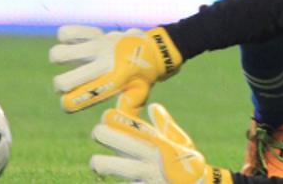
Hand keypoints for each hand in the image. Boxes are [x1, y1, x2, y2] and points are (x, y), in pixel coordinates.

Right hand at [50, 25, 181, 113]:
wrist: (153, 49)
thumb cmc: (142, 78)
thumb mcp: (137, 97)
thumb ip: (125, 112)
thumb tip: (109, 126)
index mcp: (112, 82)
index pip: (77, 99)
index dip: (68, 105)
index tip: (70, 103)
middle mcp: (103, 64)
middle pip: (63, 82)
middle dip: (60, 87)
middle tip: (70, 85)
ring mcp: (97, 46)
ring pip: (59, 54)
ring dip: (60, 60)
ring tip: (71, 62)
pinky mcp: (95, 34)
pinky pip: (67, 32)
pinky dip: (65, 38)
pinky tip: (74, 44)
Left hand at [91, 103, 232, 183]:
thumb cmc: (188, 166)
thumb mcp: (182, 144)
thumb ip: (166, 126)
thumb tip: (153, 106)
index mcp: (162, 145)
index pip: (139, 129)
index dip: (121, 121)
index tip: (106, 116)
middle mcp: (154, 159)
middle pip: (129, 145)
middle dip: (110, 137)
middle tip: (96, 132)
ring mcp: (149, 178)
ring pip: (123, 169)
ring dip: (106, 165)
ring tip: (95, 163)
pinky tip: (103, 180)